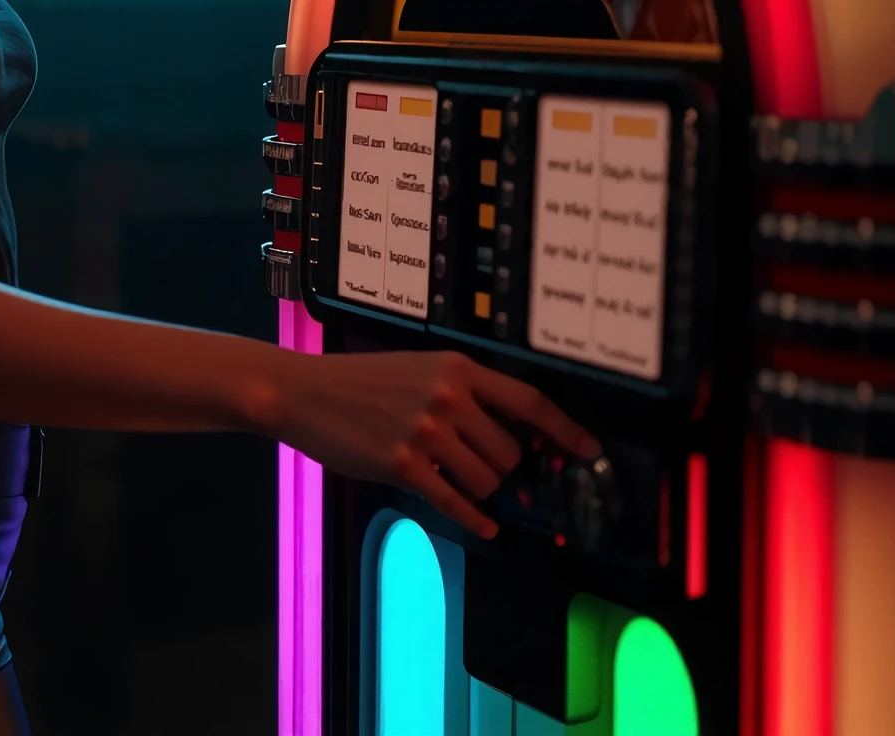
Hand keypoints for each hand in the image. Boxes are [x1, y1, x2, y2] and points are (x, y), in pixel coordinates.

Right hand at [267, 347, 597, 537]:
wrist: (304, 391)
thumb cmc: (360, 381)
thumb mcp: (419, 370)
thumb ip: (463, 395)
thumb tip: (511, 436)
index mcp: (457, 369)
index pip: (529, 402)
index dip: (566, 430)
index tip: (591, 451)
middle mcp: (447, 397)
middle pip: (510, 453)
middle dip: (502, 468)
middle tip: (479, 467)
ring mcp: (426, 432)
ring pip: (487, 481)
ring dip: (479, 489)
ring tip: (452, 476)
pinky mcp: (403, 465)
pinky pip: (456, 502)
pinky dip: (475, 519)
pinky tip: (485, 526)